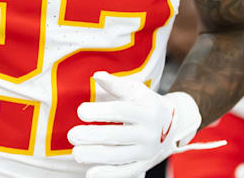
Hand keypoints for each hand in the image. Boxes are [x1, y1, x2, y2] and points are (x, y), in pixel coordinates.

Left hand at [67, 72, 200, 177]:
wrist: (172, 127)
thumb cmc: (146, 105)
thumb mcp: (136, 91)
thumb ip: (116, 84)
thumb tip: (97, 76)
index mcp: (146, 111)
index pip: (120, 111)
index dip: (99, 112)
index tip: (80, 111)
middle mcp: (148, 133)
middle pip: (116, 136)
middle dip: (91, 136)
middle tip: (71, 135)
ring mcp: (146, 152)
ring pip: (117, 157)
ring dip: (94, 156)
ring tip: (76, 153)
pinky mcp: (143, 166)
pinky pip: (125, 172)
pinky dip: (107, 174)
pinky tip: (90, 173)